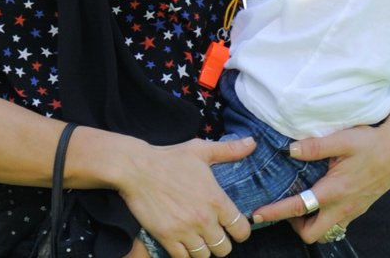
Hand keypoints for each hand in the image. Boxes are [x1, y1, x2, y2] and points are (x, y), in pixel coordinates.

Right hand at [118, 137, 253, 256]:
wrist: (136, 168)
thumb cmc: (170, 158)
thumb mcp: (201, 150)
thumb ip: (229, 150)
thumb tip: (252, 143)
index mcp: (216, 200)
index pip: (240, 229)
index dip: (240, 231)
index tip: (233, 227)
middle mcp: (204, 219)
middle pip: (224, 249)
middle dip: (221, 242)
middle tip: (213, 233)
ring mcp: (185, 231)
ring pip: (204, 256)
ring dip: (203, 249)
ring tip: (199, 239)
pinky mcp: (166, 238)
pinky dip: (185, 254)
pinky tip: (183, 243)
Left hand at [250, 73, 389, 243]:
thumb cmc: (370, 142)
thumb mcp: (343, 139)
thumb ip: (315, 146)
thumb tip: (289, 150)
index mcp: (335, 191)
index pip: (298, 207)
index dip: (275, 212)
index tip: (258, 214)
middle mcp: (343, 206)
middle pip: (312, 234)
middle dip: (293, 226)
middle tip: (283, 207)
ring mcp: (352, 210)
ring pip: (326, 230)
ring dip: (310, 222)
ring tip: (299, 203)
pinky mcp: (358, 208)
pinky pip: (337, 222)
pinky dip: (324, 216)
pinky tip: (319, 198)